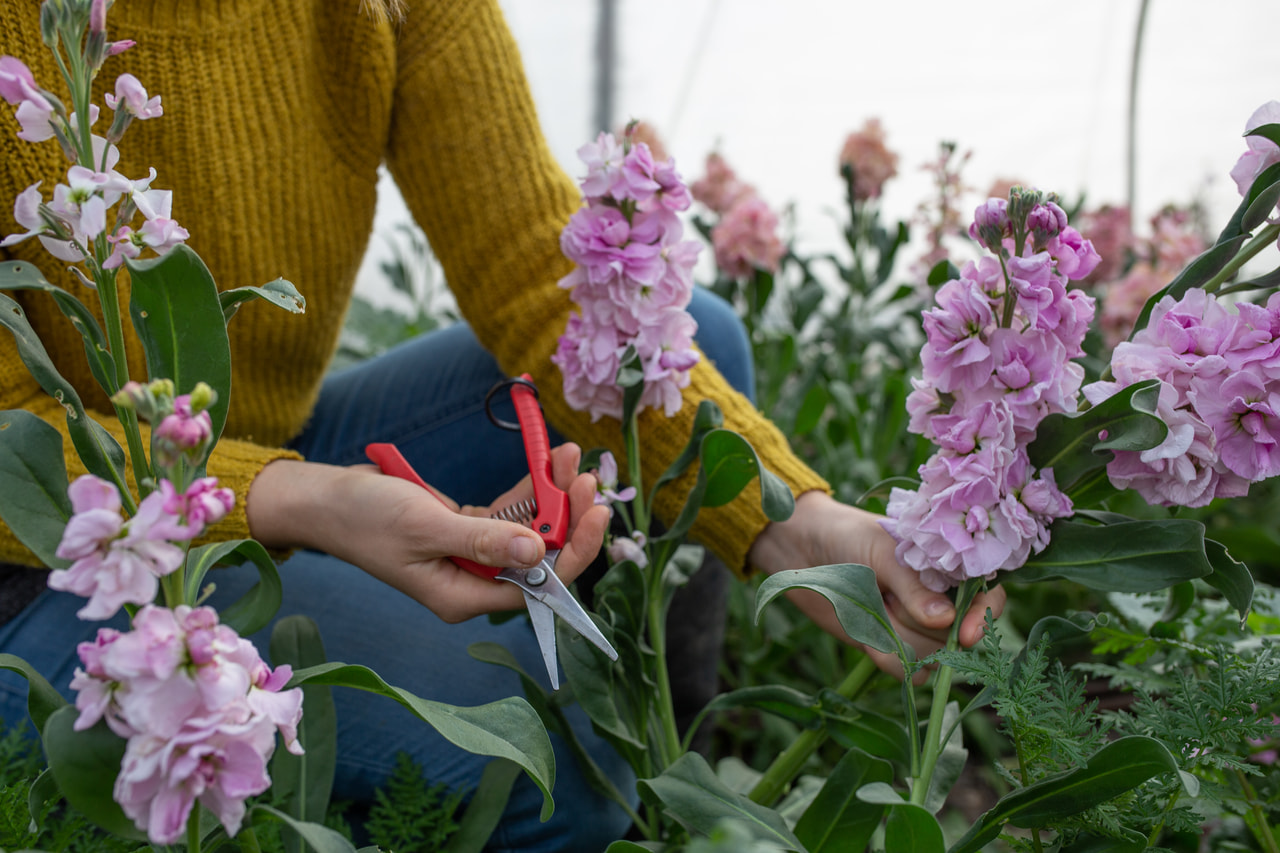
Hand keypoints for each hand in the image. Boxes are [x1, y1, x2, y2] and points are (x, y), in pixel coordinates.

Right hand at [247, 443, 609, 622]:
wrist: (326, 500)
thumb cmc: (365, 517)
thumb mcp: (425, 527)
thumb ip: (483, 540)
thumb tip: (538, 551)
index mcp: (464, 595)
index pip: (537, 585)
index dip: (572, 551)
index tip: (594, 511)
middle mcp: (473, 580)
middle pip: (539, 556)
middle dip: (568, 516)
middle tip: (588, 475)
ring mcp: (471, 553)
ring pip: (528, 529)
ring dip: (552, 495)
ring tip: (570, 455)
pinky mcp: (465, 528)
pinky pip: (509, 512)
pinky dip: (528, 489)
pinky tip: (547, 462)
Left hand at [746, 491, 1004, 680]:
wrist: (801, 551)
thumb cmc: (847, 537)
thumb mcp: (883, 553)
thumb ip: (914, 586)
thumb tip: (947, 621)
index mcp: (948, 567)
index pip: (986, 597)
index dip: (982, 617)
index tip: (967, 634)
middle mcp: (941, 601)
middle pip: (958, 636)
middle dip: (923, 625)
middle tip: (889, 597)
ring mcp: (917, 627)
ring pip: (934, 657)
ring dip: (902, 640)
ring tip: (875, 608)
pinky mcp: (893, 648)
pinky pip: (909, 672)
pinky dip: (888, 658)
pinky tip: (868, 634)